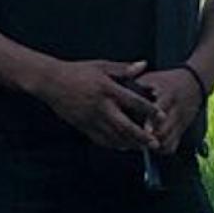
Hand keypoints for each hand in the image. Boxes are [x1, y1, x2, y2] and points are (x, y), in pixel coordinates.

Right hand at [23, 60, 158, 150]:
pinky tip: (122, 146)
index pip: (133, 101)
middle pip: (125, 125)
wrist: (51, 81)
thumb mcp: (101, 66)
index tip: (162, 117)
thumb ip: (123, 68)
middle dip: (141, 136)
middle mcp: (101, 106)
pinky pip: (100, 138)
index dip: (149, 110)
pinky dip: (113, 144)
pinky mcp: (82, 125)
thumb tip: (143, 65)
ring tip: (142, 147)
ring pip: (113, 136)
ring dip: (129, 143)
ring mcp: (91, 118)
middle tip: (154, 143)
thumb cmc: (77, 71)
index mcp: (107, 89)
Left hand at [138, 69, 206, 154]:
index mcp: (167, 95)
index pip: (160, 111)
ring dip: (154, 145)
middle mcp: (175, 110)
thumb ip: (134, 84)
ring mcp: (180, 122)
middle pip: (164, 130)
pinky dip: (161, 149)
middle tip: (135, 140)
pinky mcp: (182, 130)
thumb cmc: (166, 80)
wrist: (194, 82)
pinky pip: (173, 145)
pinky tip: (151, 146)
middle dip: (150, 138)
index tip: (144, 130)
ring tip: (140, 144)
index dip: (151, 122)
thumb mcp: (151, 78)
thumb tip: (115, 92)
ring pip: (168, 141)